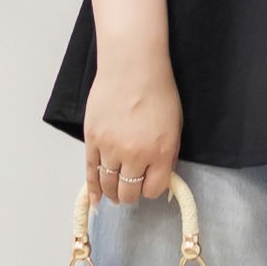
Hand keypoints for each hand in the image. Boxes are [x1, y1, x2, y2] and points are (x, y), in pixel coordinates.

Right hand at [84, 56, 183, 206]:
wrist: (132, 67)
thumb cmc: (158, 91)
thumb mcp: (175, 125)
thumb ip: (167, 153)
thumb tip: (160, 175)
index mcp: (161, 151)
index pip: (154, 189)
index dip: (152, 189)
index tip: (150, 183)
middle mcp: (136, 154)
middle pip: (129, 191)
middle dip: (131, 195)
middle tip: (131, 191)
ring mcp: (111, 148)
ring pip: (109, 184)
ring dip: (113, 192)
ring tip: (116, 193)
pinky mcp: (92, 140)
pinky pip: (91, 172)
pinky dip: (93, 189)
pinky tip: (96, 199)